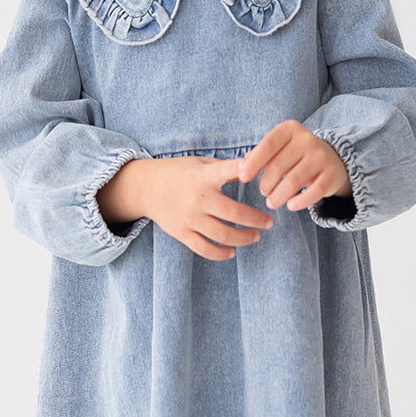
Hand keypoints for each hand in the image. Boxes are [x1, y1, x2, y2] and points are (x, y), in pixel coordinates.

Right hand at [140, 155, 274, 261]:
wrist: (146, 187)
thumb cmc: (180, 173)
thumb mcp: (201, 163)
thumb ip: (226, 167)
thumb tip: (256, 163)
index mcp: (203, 177)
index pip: (225, 171)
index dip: (241, 169)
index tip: (254, 170)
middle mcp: (197, 198)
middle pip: (233, 213)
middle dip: (256, 220)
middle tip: (269, 222)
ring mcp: (189, 218)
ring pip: (222, 235)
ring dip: (243, 238)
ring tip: (255, 236)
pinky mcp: (181, 233)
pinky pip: (204, 249)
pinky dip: (220, 253)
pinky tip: (232, 251)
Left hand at [235, 121, 352, 210]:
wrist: (332, 161)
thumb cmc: (295, 156)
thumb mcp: (277, 149)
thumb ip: (259, 155)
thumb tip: (241, 168)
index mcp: (290, 129)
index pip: (269, 144)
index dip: (254, 162)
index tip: (242, 177)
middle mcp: (307, 139)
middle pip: (279, 166)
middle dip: (266, 184)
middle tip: (263, 192)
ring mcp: (321, 156)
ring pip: (293, 181)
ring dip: (278, 196)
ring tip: (272, 202)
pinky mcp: (332, 174)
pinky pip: (313, 193)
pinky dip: (299, 202)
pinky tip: (290, 206)